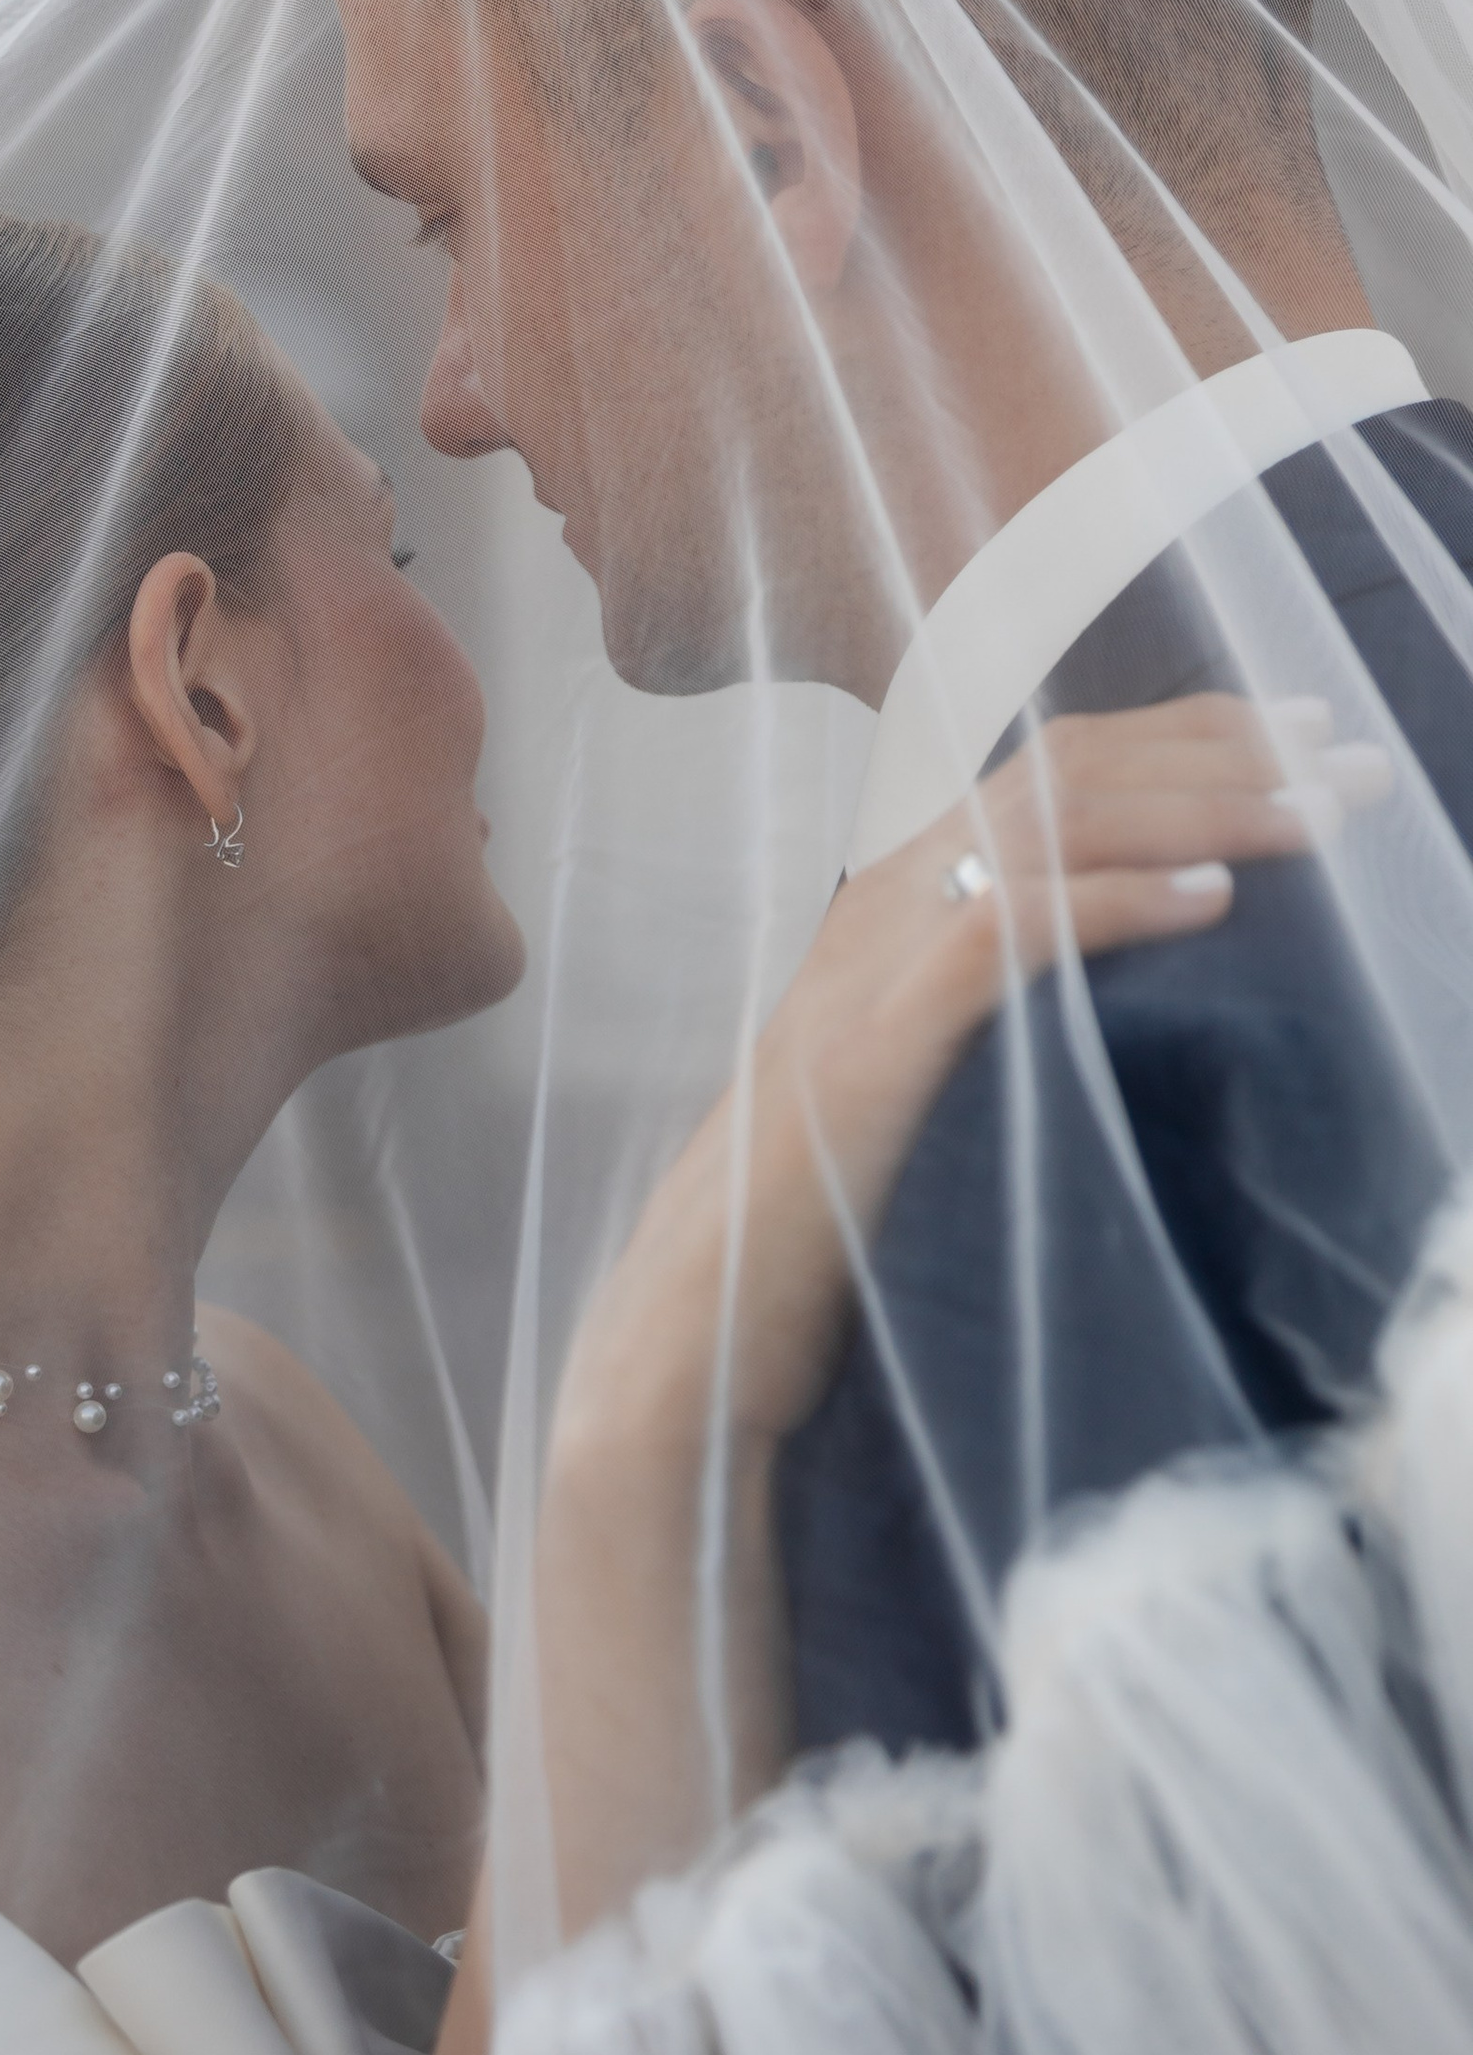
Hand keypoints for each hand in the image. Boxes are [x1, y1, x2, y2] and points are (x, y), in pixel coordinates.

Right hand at [564, 693, 1388, 1470]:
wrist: (696, 1319)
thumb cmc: (827, 1218)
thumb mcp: (934, 1074)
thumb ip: (1010, 1005)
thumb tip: (1155, 978)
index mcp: (903, 897)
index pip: (1059, 764)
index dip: (1192, 735)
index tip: (1311, 737)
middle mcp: (886, 902)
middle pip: (1071, 768)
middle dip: (1231, 752)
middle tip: (1358, 764)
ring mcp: (874, 965)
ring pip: (1050, 825)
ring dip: (1204, 810)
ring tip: (1321, 819)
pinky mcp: (874, 1048)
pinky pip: (1004, 936)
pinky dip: (1114, 903)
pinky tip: (1212, 904)